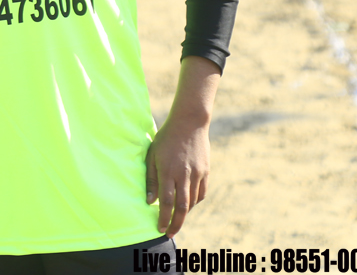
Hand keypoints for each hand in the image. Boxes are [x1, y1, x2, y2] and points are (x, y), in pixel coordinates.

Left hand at [145, 113, 211, 236]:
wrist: (189, 123)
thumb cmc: (166, 138)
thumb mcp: (152, 155)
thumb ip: (151, 179)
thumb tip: (150, 202)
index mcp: (168, 171)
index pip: (167, 202)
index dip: (164, 218)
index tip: (160, 228)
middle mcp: (183, 174)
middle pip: (182, 207)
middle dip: (176, 223)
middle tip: (170, 234)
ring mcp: (197, 173)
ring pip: (192, 202)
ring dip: (185, 214)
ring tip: (176, 220)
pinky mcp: (205, 171)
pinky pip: (201, 193)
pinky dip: (194, 202)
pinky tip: (188, 206)